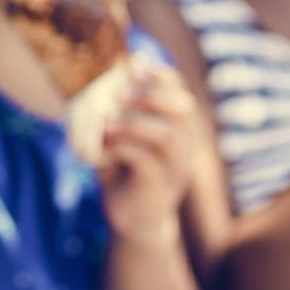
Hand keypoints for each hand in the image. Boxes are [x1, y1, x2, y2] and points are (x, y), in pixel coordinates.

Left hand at [99, 64, 200, 240]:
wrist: (130, 220)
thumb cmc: (124, 172)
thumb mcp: (120, 138)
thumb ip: (120, 110)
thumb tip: (115, 75)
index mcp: (179, 130)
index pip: (181, 95)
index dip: (162, 79)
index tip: (135, 69)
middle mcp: (185, 147)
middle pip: (183, 110)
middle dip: (151, 96)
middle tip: (120, 94)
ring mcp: (176, 168)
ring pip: (168, 135)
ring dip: (134, 124)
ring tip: (108, 124)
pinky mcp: (160, 187)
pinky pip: (148, 161)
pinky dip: (123, 149)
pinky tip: (104, 150)